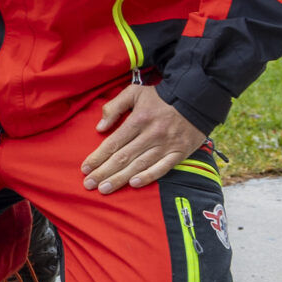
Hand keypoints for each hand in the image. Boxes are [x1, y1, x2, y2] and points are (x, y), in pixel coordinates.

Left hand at [81, 83, 204, 192]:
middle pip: (124, 157)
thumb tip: (100, 128)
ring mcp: (166, 145)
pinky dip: (148, 176)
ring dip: (120, 178)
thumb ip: (114, 107)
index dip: (98, 156)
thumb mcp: (135, 92)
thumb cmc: (161, 96)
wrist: (197, 98)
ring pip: (139, 165)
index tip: (85, 168)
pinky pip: (163, 168)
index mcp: (139, 120)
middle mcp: (151, 134)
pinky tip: (134, 184)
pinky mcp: (179, 153)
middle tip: (89, 184)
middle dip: (104, 172)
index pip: (114, 142)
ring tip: (104, 189)